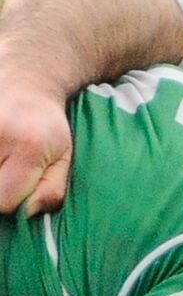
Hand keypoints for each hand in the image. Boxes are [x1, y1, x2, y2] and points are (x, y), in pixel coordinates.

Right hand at [0, 78, 71, 213]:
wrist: (26, 83)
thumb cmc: (46, 128)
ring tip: (1, 157)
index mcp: (28, 147)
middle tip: (5, 170)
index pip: (3, 200)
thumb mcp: (62, 159)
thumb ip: (51, 191)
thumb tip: (25, 212)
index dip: (8, 202)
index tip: (14, 189)